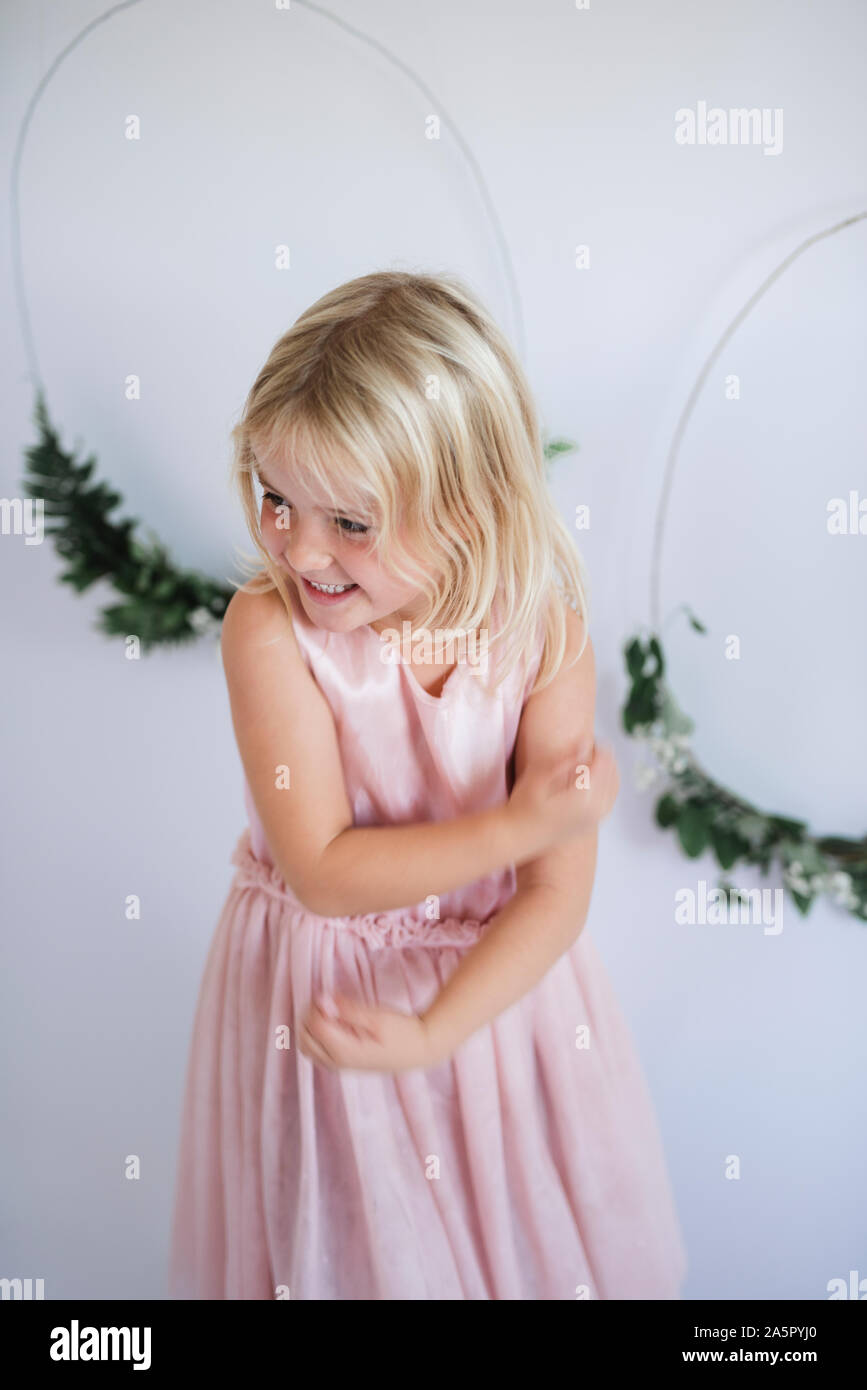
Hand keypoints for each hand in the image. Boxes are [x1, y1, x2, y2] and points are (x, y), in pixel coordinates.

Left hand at [296, 993, 438, 1072]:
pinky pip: (319, 1052)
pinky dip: (319, 1036)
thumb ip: (346, 1009)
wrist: (421, 1050)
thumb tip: (321, 999)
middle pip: (304, 1040)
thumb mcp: (376, 1016)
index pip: (312, 1026)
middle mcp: (337, 1062)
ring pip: (309, 1048)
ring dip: (312, 1028)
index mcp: (344, 1051)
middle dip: (308, 1018)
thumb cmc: (402, 1032)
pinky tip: (337, 1024)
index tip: (329, 996)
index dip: (316, 1007)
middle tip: (327, 1003)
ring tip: (331, 1012)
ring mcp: (340, 1065)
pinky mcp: (345, 1064)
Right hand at [507, 737, 618, 850]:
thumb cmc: (523, 805)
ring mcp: (595, 820)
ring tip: (591, 761)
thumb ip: (564, 760)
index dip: (599, 747)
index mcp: (584, 797)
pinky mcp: (591, 826)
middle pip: (613, 773)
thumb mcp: (538, 777)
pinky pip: (609, 801)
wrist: (517, 838)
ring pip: (614, 788)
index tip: (589, 740)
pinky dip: (607, 786)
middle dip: (605, 757)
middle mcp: (595, 810)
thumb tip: (585, 743)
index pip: (604, 762)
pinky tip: (593, 780)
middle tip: (591, 748)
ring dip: (608, 771)